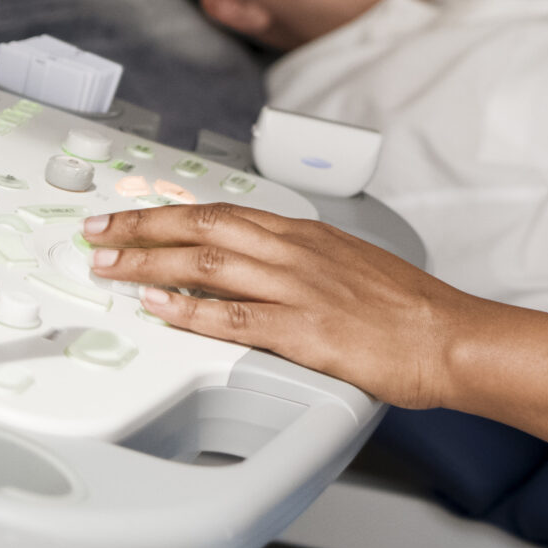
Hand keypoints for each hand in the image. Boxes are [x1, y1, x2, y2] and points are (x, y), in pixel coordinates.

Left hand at [82, 202, 476, 407]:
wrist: (448, 336)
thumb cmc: (408, 308)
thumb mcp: (351, 265)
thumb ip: (303, 263)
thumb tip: (263, 268)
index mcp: (305, 235)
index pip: (222, 212)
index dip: (168, 212)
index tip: (131, 215)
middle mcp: (295, 252)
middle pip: (202, 227)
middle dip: (142, 226)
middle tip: (99, 231)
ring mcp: (296, 288)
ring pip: (206, 264)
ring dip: (149, 262)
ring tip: (110, 266)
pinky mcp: (301, 330)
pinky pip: (231, 316)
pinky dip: (188, 310)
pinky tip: (159, 308)